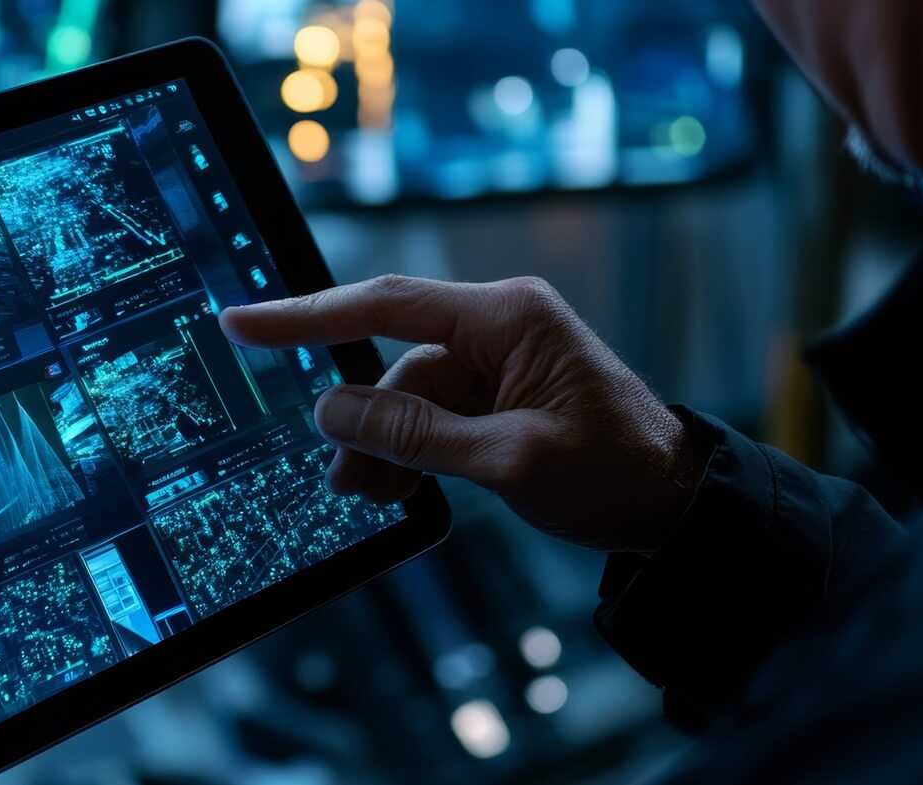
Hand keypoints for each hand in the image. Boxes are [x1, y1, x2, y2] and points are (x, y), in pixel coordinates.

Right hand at [221, 275, 696, 551]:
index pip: (387, 304)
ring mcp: (497, 363)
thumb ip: (416, 435)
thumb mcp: (511, 459)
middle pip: (395, 366)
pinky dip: (411, 452)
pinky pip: (433, 418)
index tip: (246, 321)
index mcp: (508, 317)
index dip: (308, 315)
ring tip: (372, 495)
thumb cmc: (616, 472)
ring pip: (408, 400)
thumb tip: (333, 412)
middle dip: (363, 423)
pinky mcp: (498, 397)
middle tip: (341, 478)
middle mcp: (498, 328)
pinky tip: (398, 486)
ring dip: (385, 447)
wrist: (676, 504)